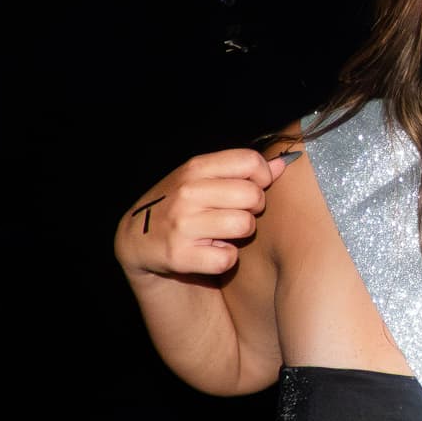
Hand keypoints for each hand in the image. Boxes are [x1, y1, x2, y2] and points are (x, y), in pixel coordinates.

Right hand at [115, 148, 293, 280]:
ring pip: (244, 225)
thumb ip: (240, 169)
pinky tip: (211, 251)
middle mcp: (188, 193)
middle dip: (254, 207)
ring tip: (225, 232)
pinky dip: (225, 259)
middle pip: (252, 195)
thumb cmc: (182, 204)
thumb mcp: (203, 178)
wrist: (139, 238)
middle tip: (239, 213)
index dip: (262, 176)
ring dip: (241, 233)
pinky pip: (228, 258)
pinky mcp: (180, 256)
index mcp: (195, 168)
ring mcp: (182, 224)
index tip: (254, 187)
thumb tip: (282, 164)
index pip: (250, 161)